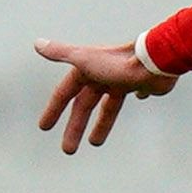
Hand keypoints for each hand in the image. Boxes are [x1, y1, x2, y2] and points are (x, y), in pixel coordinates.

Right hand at [32, 39, 179, 153]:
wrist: (153, 62)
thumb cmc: (118, 62)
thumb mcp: (84, 59)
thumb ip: (61, 53)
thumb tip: (38, 43)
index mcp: (87, 70)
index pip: (64, 93)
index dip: (53, 110)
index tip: (45, 127)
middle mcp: (102, 75)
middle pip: (84, 106)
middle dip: (75, 128)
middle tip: (69, 149)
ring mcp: (121, 80)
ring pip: (107, 107)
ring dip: (100, 125)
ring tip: (95, 143)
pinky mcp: (139, 85)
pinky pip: (132, 94)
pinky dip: (128, 101)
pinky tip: (129, 106)